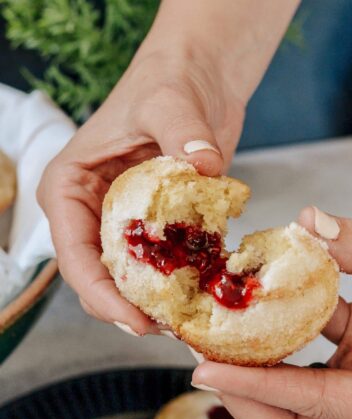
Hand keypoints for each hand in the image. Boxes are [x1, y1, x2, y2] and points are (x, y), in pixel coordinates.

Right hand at [37, 0, 297, 333]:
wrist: (197, 79)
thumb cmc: (168, 81)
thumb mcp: (169, 101)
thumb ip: (183, 133)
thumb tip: (205, 165)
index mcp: (70, 187)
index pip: (74, 254)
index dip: (102, 295)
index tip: (138, 321)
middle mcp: (90, 210)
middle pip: (99, 276)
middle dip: (129, 308)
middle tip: (169, 329)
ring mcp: (122, 219)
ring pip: (128, 276)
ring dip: (154, 301)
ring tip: (187, 321)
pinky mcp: (155, 223)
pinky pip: (161, 262)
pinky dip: (179, 281)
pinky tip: (204, 295)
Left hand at [192, 207, 351, 418]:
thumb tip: (310, 221)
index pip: (310, 400)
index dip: (254, 389)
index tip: (203, 371)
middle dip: (240, 396)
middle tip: (202, 357)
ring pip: (289, 405)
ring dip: (249, 374)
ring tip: (214, 336)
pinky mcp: (349, 369)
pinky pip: (301, 370)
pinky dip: (272, 349)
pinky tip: (254, 315)